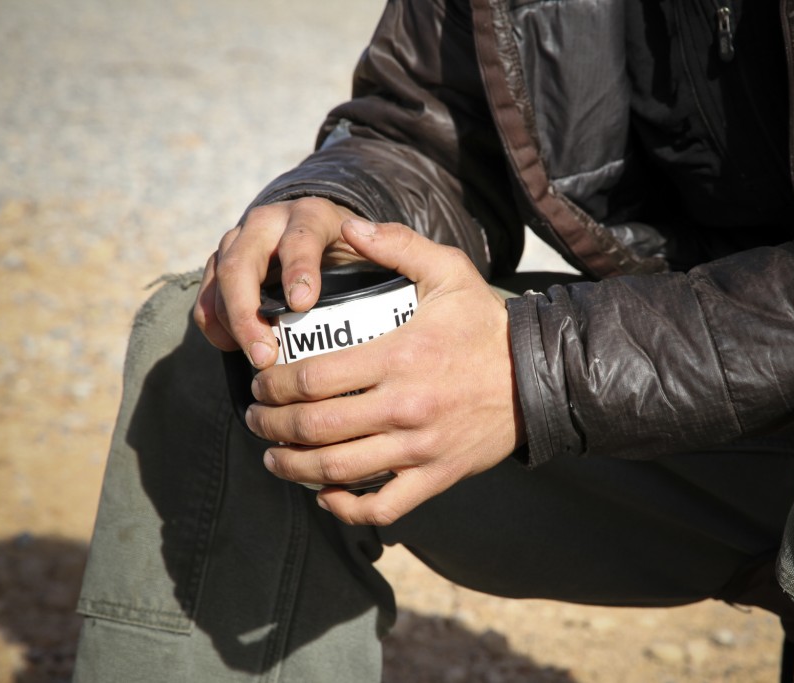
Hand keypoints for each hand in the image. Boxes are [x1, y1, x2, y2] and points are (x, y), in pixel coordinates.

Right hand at [193, 198, 366, 367]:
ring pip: (220, 278)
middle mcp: (268, 224)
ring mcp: (239, 242)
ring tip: (255, 360)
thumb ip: (394, 244)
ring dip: (232, 322)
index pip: (299, 237)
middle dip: (248, 311)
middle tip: (265, 355)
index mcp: (310, 216)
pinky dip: (215, 324)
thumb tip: (380, 247)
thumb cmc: (357, 251)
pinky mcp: (221, 264)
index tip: (303, 305)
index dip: (298, 269)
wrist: (325, 238)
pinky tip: (233, 349)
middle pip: (242, 262)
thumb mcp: (380, 243)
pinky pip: (207, 295)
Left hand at [245, 219, 525, 525]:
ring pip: (337, 470)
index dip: (272, 384)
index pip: (311, 379)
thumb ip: (397, 245)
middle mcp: (404, 407)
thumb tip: (348, 227)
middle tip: (255, 419)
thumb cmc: (486, 325)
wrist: (538, 377)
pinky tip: (324, 493)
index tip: (260, 381)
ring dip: (293, 467)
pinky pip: (381, 507)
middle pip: (314, 428)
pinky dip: (344, 507)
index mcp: (399, 356)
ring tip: (274, 456)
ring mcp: (419, 448)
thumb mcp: (449, 271)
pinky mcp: (435, 477)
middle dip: (270, 426)